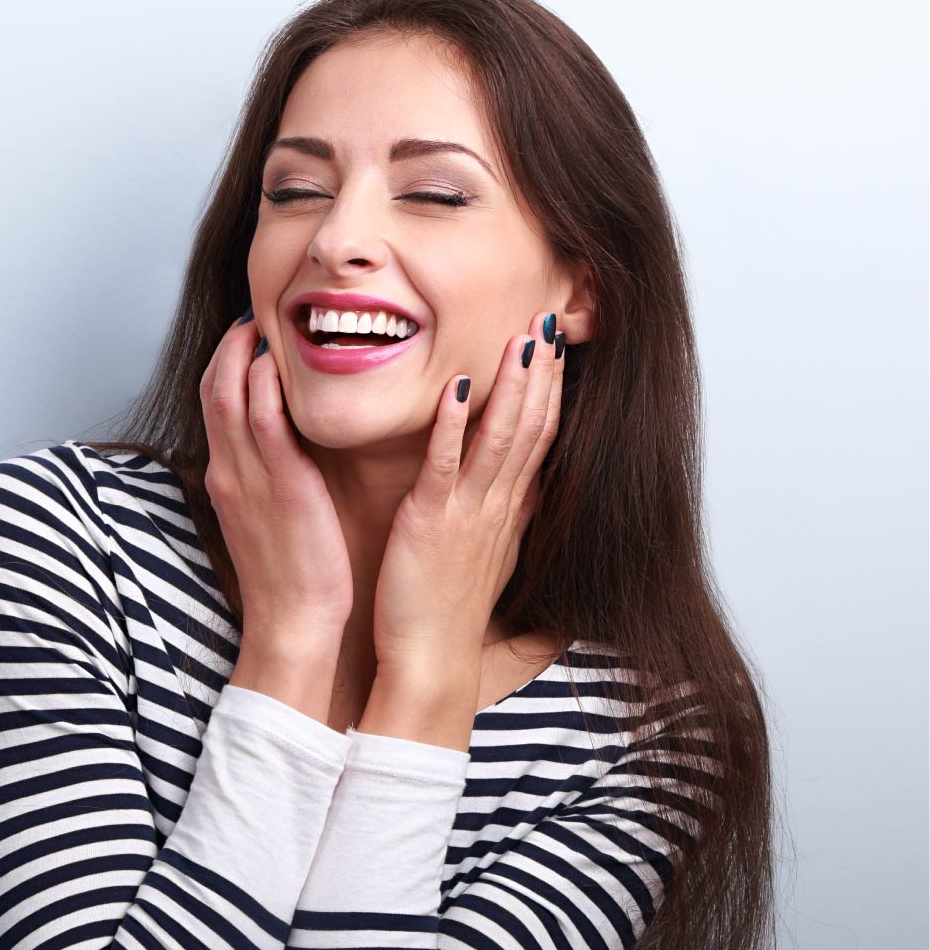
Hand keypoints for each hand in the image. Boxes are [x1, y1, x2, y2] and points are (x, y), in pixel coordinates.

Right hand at [199, 308, 353, 651]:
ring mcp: (248, 477)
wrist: (294, 623)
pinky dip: (266, 385)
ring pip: (230, 395)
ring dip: (243, 352)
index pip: (214, 403)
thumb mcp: (268, 518)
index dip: (226, 362)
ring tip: (266, 323)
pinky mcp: (280, 485)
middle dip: (229, 345)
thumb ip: (268, 479)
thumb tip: (284, 449)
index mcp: (227, 478)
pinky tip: (279, 361)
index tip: (247, 335)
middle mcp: (229, 471)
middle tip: (253, 316)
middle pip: (214, 388)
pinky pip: (264, 421)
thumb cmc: (291, 576)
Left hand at [372, 311, 565, 674]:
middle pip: (531, 428)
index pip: (540, 439)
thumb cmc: (446, 612)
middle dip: (542, 374)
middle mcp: (496, 506)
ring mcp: (467, 512)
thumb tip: (526, 489)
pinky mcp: (431, 522)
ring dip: (511, 386)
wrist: (429, 664)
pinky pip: (444, 464)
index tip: (556, 348)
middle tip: (550, 322)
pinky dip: (451, 423)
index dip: (550, 391)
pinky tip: (456, 384)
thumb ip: (506, 517)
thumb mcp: (488, 558)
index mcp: (507, 511)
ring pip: (500, 438)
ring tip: (520, 338)